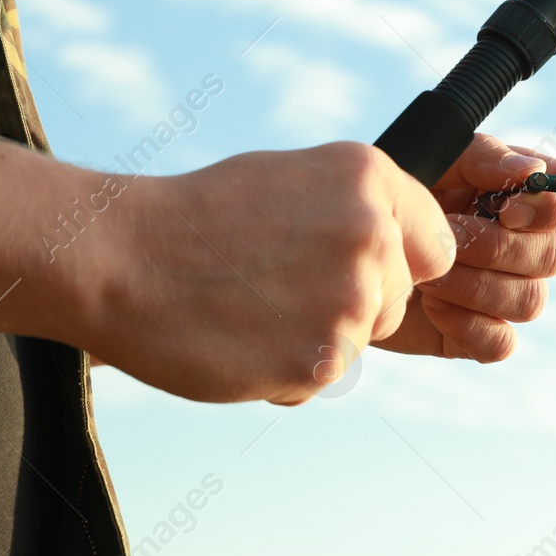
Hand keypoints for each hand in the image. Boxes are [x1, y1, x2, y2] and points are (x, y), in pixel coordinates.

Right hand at [79, 142, 455, 404]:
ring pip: (361, 339)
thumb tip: (406, 246)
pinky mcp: (321, 360)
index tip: (357, 266)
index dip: (398, 262)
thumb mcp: (291, 178)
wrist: (120, 260)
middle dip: (353, 303)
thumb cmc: (198, 217)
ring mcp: (350, 300)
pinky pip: (322, 378)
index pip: (436, 244)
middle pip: (400, 299)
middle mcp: (372, 234)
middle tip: (278, 286)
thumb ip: (358, 209)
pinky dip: (286, 370)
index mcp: (369, 178)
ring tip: (253, 309)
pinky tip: (241, 339)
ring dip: (317, 338)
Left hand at [374, 134, 555, 362]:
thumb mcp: (440, 159)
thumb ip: (485, 158)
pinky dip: (467, 325)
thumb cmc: (405, 190)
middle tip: (448, 235)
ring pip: (530, 301)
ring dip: (476, 284)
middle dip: (498, 247)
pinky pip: (501, 342)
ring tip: (430, 269)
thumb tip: (533, 173)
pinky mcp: (479, 334)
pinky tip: (432, 305)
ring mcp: (506, 293)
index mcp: (529, 197)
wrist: (354, 244)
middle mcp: (528, 246)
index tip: (507, 208)